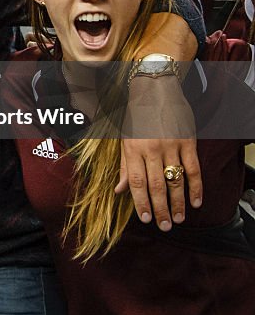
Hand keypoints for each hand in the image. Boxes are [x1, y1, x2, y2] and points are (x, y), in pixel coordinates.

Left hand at [115, 74, 200, 230]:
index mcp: (132, 149)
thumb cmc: (136, 115)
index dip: (140, 202)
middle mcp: (151, 149)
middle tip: (163, 226)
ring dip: (177, 203)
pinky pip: (193, 168)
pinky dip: (196, 187)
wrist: (154, 88)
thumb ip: (124, 166)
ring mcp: (171, 145)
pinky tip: (195, 202)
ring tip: (177, 219)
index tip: (145, 218)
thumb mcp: (124, 138)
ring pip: (175, 180)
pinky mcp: (187, 141)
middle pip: (156, 185)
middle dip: (160, 208)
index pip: (136, 182)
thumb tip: (119, 190)